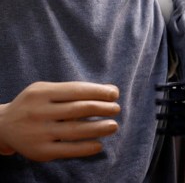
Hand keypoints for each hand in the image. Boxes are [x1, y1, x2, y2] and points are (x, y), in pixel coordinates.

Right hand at [0, 81, 119, 161]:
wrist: (3, 126)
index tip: (115, 94)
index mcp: (41, 92)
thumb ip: (77, 90)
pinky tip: (99, 145)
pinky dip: (86, 148)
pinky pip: (68, 150)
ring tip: (114, 126)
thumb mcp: (49, 91)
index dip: (99, 92)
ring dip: (99, 128)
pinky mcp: (40, 151)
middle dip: (102, 108)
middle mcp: (38, 112)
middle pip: (78, 109)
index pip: (77, 90)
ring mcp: (38, 132)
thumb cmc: (36, 105)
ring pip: (76, 130)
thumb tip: (112, 90)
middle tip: (117, 109)